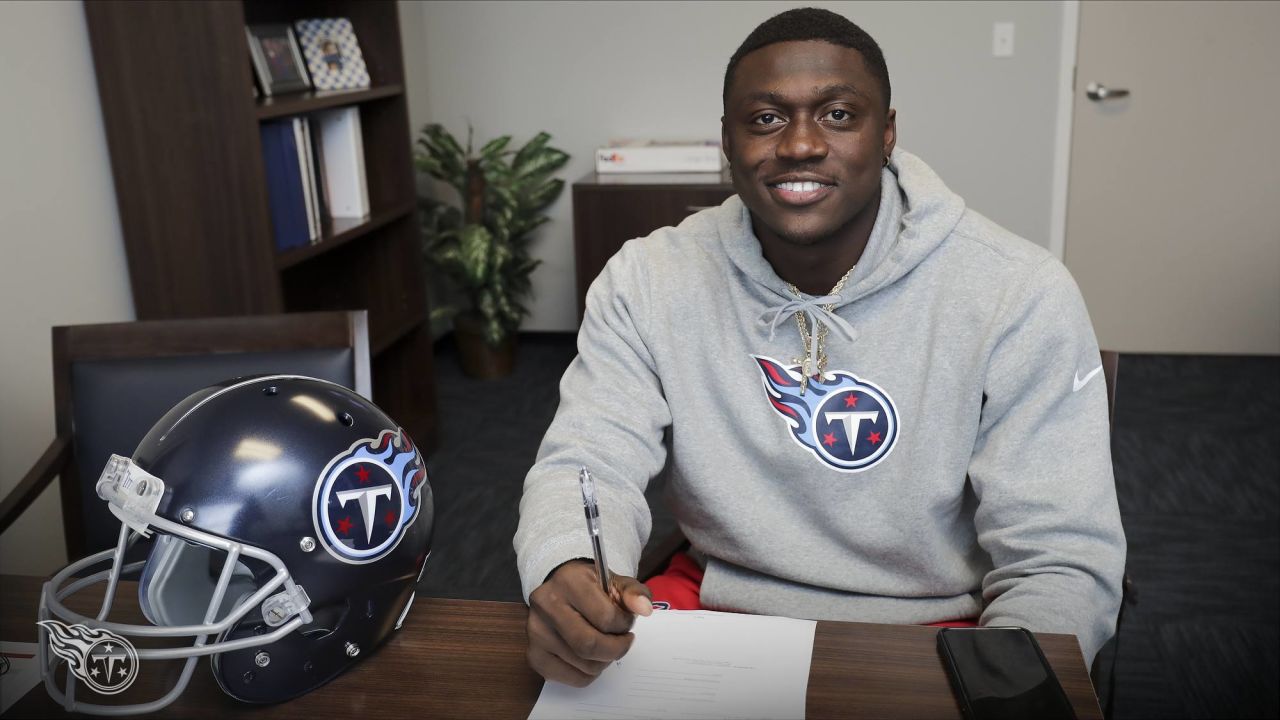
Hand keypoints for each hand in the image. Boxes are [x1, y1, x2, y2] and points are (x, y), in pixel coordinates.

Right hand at [526, 559, 653, 686]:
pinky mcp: (534, 654)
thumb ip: (634, 593)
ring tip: (606, 645)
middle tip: (623, 641)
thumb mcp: (615, 582)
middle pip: (589, 645)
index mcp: (569, 581)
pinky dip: (590, 675)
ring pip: (583, 665)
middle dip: (616, 649)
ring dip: (604, 661)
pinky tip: (592, 658)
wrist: (560, 587)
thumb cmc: (591, 587)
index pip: (605, 617)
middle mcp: (546, 605)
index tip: (626, 622)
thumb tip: (644, 609)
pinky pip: (571, 679)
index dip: (624, 625)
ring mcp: (536, 632)